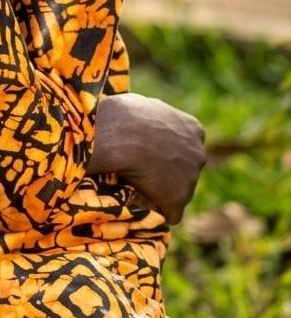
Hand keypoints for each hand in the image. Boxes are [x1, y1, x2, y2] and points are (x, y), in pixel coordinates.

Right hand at [90, 92, 205, 224]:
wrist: (118, 135)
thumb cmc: (122, 114)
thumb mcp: (141, 105)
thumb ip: (152, 117)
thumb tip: (141, 121)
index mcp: (193, 128)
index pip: (184, 146)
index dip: (166, 151)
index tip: (148, 153)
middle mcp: (198, 153)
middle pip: (185, 169)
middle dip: (168, 172)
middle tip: (141, 172)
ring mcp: (191, 178)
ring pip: (177, 191)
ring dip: (160, 191)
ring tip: (135, 186)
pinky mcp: (178, 200)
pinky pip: (169, 212)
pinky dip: (157, 211)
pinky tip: (139, 205)